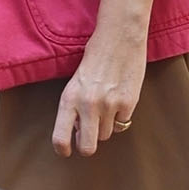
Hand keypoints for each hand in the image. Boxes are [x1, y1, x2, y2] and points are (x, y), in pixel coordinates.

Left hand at [52, 0, 162, 156]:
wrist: (119, 37)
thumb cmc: (95, 58)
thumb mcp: (76, 81)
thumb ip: (75, 106)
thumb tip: (77, 132)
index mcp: (69, 98)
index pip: (60, 137)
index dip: (63, 149)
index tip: (65, 152)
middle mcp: (87, 105)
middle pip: (88, 147)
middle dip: (88, 145)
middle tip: (89, 135)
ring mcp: (109, 105)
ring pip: (106, 135)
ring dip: (106, 125)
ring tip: (105, 104)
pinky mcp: (128, 103)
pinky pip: (123, 122)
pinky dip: (121, 115)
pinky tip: (119, 97)